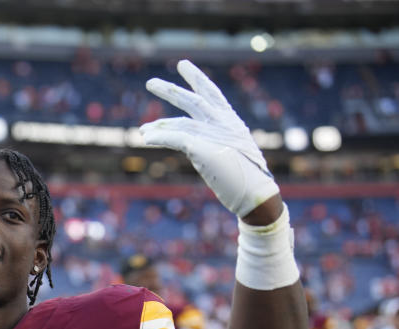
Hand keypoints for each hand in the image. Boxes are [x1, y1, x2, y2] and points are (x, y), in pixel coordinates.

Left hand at [138, 60, 279, 218]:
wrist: (256, 194)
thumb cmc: (246, 178)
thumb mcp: (231, 153)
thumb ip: (214, 142)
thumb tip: (194, 144)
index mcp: (232, 122)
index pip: (212, 93)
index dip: (197, 78)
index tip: (183, 65)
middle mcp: (223, 123)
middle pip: (192, 101)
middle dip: (169, 91)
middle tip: (149, 82)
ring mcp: (214, 135)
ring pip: (179, 123)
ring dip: (158, 126)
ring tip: (142, 130)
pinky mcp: (203, 149)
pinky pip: (175, 138)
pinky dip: (160, 137)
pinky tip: (146, 138)